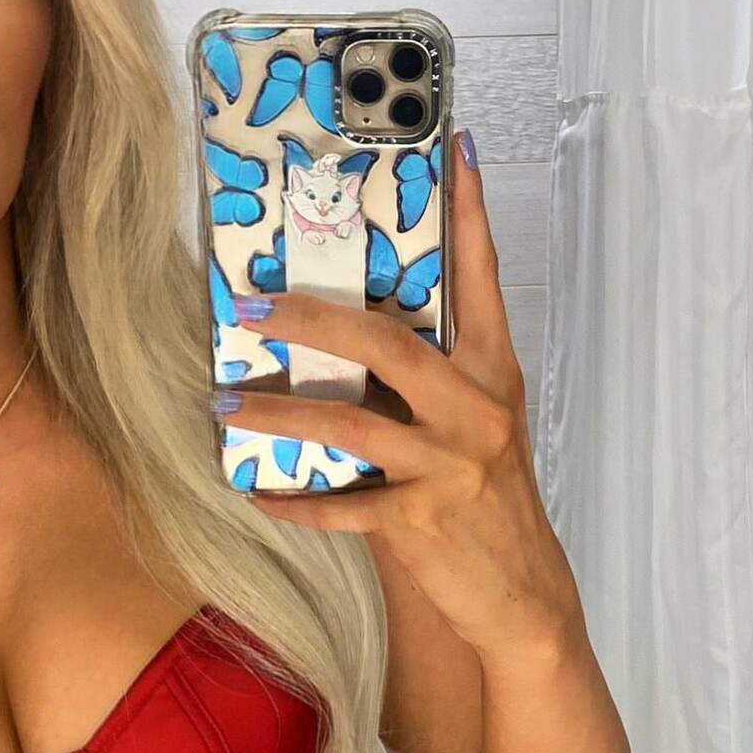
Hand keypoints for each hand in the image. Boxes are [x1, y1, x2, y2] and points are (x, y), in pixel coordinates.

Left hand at [215, 131, 584, 661]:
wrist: (524, 598)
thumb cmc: (489, 503)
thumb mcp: (475, 429)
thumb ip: (425, 384)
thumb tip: (343, 339)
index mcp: (491, 376)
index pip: (482, 281)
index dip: (469, 218)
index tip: (458, 155)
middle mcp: (475, 412)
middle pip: (390, 343)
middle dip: (313, 319)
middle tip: (250, 305)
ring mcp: (449, 467)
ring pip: (353, 423)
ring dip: (281, 412)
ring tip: (228, 402)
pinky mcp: (421, 524)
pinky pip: (344, 507)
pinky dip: (298, 501)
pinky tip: (259, 494)